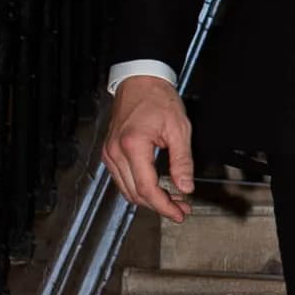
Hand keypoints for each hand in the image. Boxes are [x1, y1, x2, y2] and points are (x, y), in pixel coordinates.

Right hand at [103, 72, 194, 222]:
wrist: (139, 81)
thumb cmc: (157, 98)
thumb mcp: (179, 129)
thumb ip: (182, 161)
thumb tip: (185, 187)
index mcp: (132, 145)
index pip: (147, 189)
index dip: (164, 206)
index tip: (179, 213)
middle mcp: (115, 152)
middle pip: (135, 194)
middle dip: (159, 206)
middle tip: (181, 209)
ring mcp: (109, 153)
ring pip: (127, 191)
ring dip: (149, 200)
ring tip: (172, 201)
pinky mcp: (110, 153)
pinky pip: (122, 180)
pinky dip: (139, 189)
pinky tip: (156, 189)